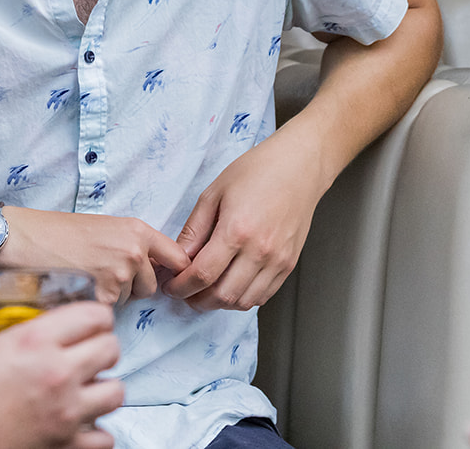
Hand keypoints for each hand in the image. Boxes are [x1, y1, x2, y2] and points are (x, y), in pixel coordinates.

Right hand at [0, 207, 189, 304]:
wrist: (26, 238)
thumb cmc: (60, 231)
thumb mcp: (107, 227)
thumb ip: (134, 245)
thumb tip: (154, 269)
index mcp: (138, 230)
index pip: (178, 258)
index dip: (171, 271)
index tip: (165, 278)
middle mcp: (135, 252)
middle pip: (151, 286)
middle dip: (133, 287)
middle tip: (103, 274)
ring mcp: (120, 276)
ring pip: (128, 300)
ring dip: (112, 296)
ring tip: (86, 277)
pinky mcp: (102, 297)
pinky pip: (109, 311)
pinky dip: (95, 305)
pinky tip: (78, 289)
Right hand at [0, 302, 123, 448]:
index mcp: (33, 341)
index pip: (93, 315)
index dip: (95, 315)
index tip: (89, 321)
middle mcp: (58, 373)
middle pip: (111, 348)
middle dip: (103, 346)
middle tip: (89, 351)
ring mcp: (66, 412)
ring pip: (116, 391)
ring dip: (104, 387)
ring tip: (89, 387)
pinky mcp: (65, 444)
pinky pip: (104, 437)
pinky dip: (97, 431)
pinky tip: (82, 424)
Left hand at [163, 132, 328, 310]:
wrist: (299, 166)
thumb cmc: (257, 171)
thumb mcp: (214, 193)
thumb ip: (194, 230)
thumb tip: (179, 258)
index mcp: (236, 230)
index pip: (202, 275)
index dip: (181, 287)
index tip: (171, 286)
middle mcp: (259, 251)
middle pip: (222, 296)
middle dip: (196, 300)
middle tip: (184, 292)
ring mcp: (277, 261)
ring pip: (242, 302)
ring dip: (219, 303)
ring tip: (205, 291)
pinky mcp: (288, 264)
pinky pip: (262, 296)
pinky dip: (242, 299)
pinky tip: (230, 286)